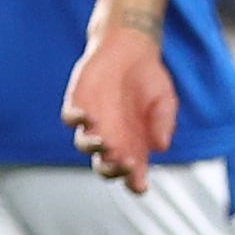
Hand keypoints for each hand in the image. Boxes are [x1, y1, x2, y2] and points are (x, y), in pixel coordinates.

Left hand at [60, 17, 175, 192]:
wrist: (130, 48)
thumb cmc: (148, 79)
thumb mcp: (165, 101)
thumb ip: (164, 123)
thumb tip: (161, 146)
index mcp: (134, 145)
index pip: (132, 172)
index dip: (135, 182)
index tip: (140, 185)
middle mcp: (112, 139)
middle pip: (105, 166)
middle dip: (113, 170)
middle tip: (125, 163)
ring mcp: (92, 123)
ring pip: (85, 145)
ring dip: (93, 147)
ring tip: (105, 142)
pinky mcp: (77, 104)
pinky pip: (70, 118)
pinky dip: (75, 120)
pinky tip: (86, 117)